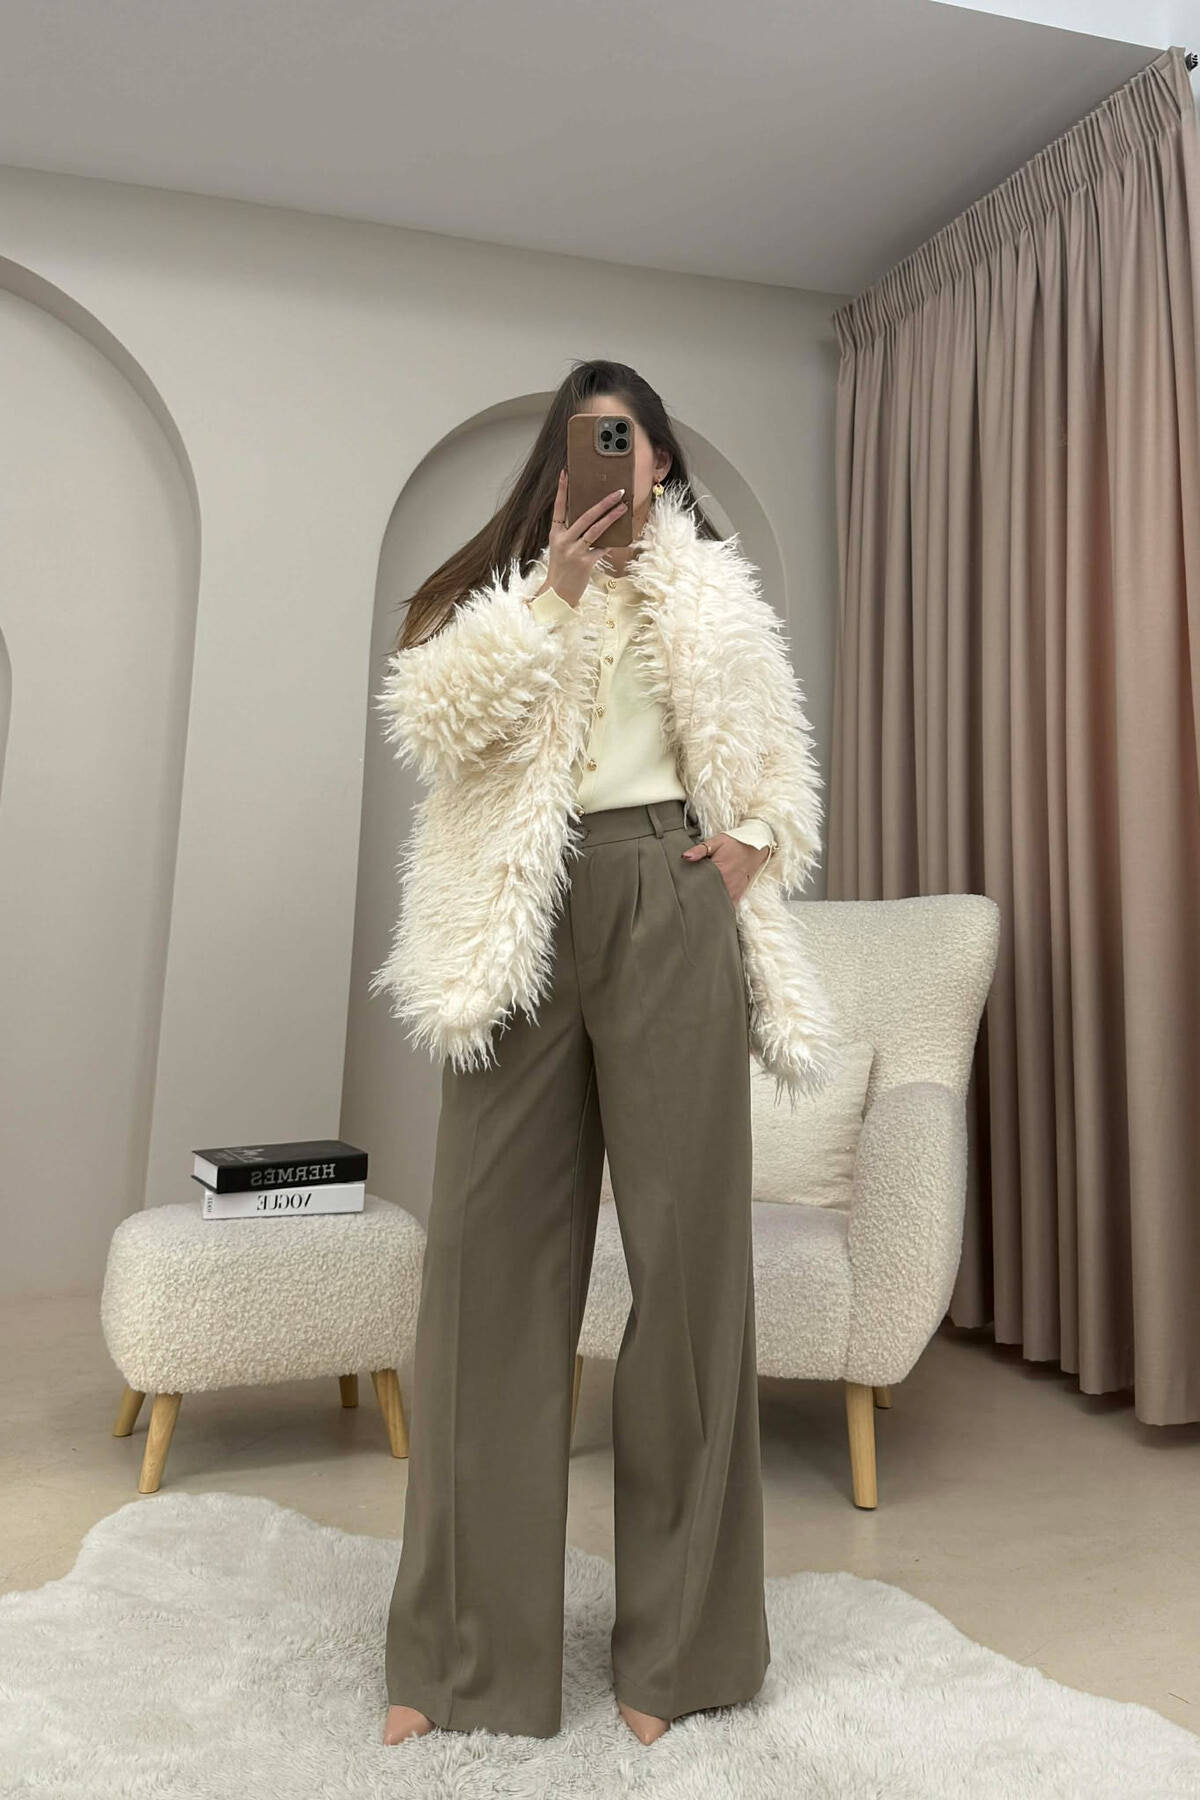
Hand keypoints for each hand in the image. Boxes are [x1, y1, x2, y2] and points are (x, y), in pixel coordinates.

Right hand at [538, 469, 627, 607]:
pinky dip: (611, 543)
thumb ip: (573, 534)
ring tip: (623, 508)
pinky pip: (602, 548)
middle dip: (603, 503)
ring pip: (596, 529)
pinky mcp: (585, 562)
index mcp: (555, 534)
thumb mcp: (561, 549)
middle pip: (584, 515)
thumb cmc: (562, 570)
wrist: (558, 595)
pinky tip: (620, 537)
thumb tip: (595, 520)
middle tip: (617, 492)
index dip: (562, 490)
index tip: (565, 473)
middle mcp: (563, 540)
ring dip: (611, 517)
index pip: (558, 508)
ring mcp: (574, 551)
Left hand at [682, 833, 770, 903]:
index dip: (689, 889)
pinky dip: (721, 907)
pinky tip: (713, 909)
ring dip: (709, 904)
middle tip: (686, 900)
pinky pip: (729, 905)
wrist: (756, 845)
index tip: (681, 891)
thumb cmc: (735, 842)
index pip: (699, 885)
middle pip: (708, 896)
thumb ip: (700, 850)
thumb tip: (685, 857)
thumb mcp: (717, 841)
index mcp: (719, 871)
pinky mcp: (739, 893)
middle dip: (697, 899)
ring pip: (719, 903)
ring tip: (698, 907)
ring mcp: (734, 890)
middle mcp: (727, 883)